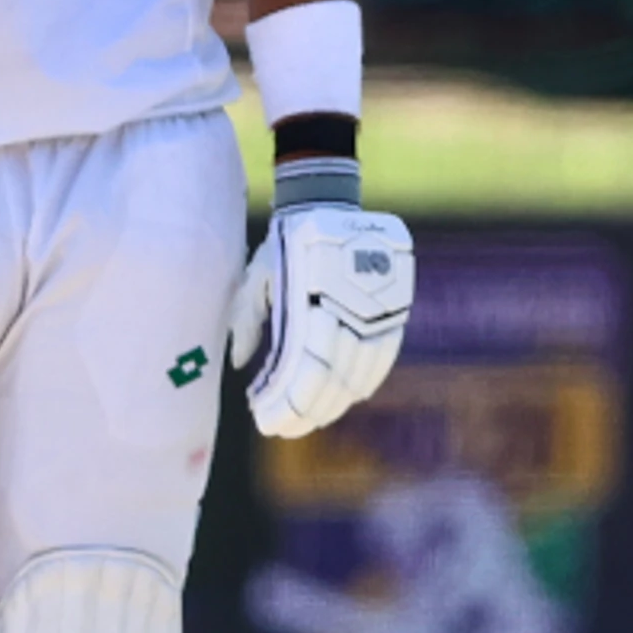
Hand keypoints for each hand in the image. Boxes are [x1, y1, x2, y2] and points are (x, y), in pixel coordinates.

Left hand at [232, 204, 415, 437]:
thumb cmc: (286, 243)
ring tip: (312, 420)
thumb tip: (239, 365)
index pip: (303, 371)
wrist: (332, 204)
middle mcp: (348, 311)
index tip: (268, 422)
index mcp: (311, 303)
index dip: (288, 404)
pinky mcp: (394, 308)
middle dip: (308, 412)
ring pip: (360, 373)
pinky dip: (366, 381)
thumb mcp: (258, 275)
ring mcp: (376, 311)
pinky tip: (350, 397)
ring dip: (335, 402)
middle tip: (285, 429)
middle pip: (332, 380)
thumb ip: (248, 319)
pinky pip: (384, 356)